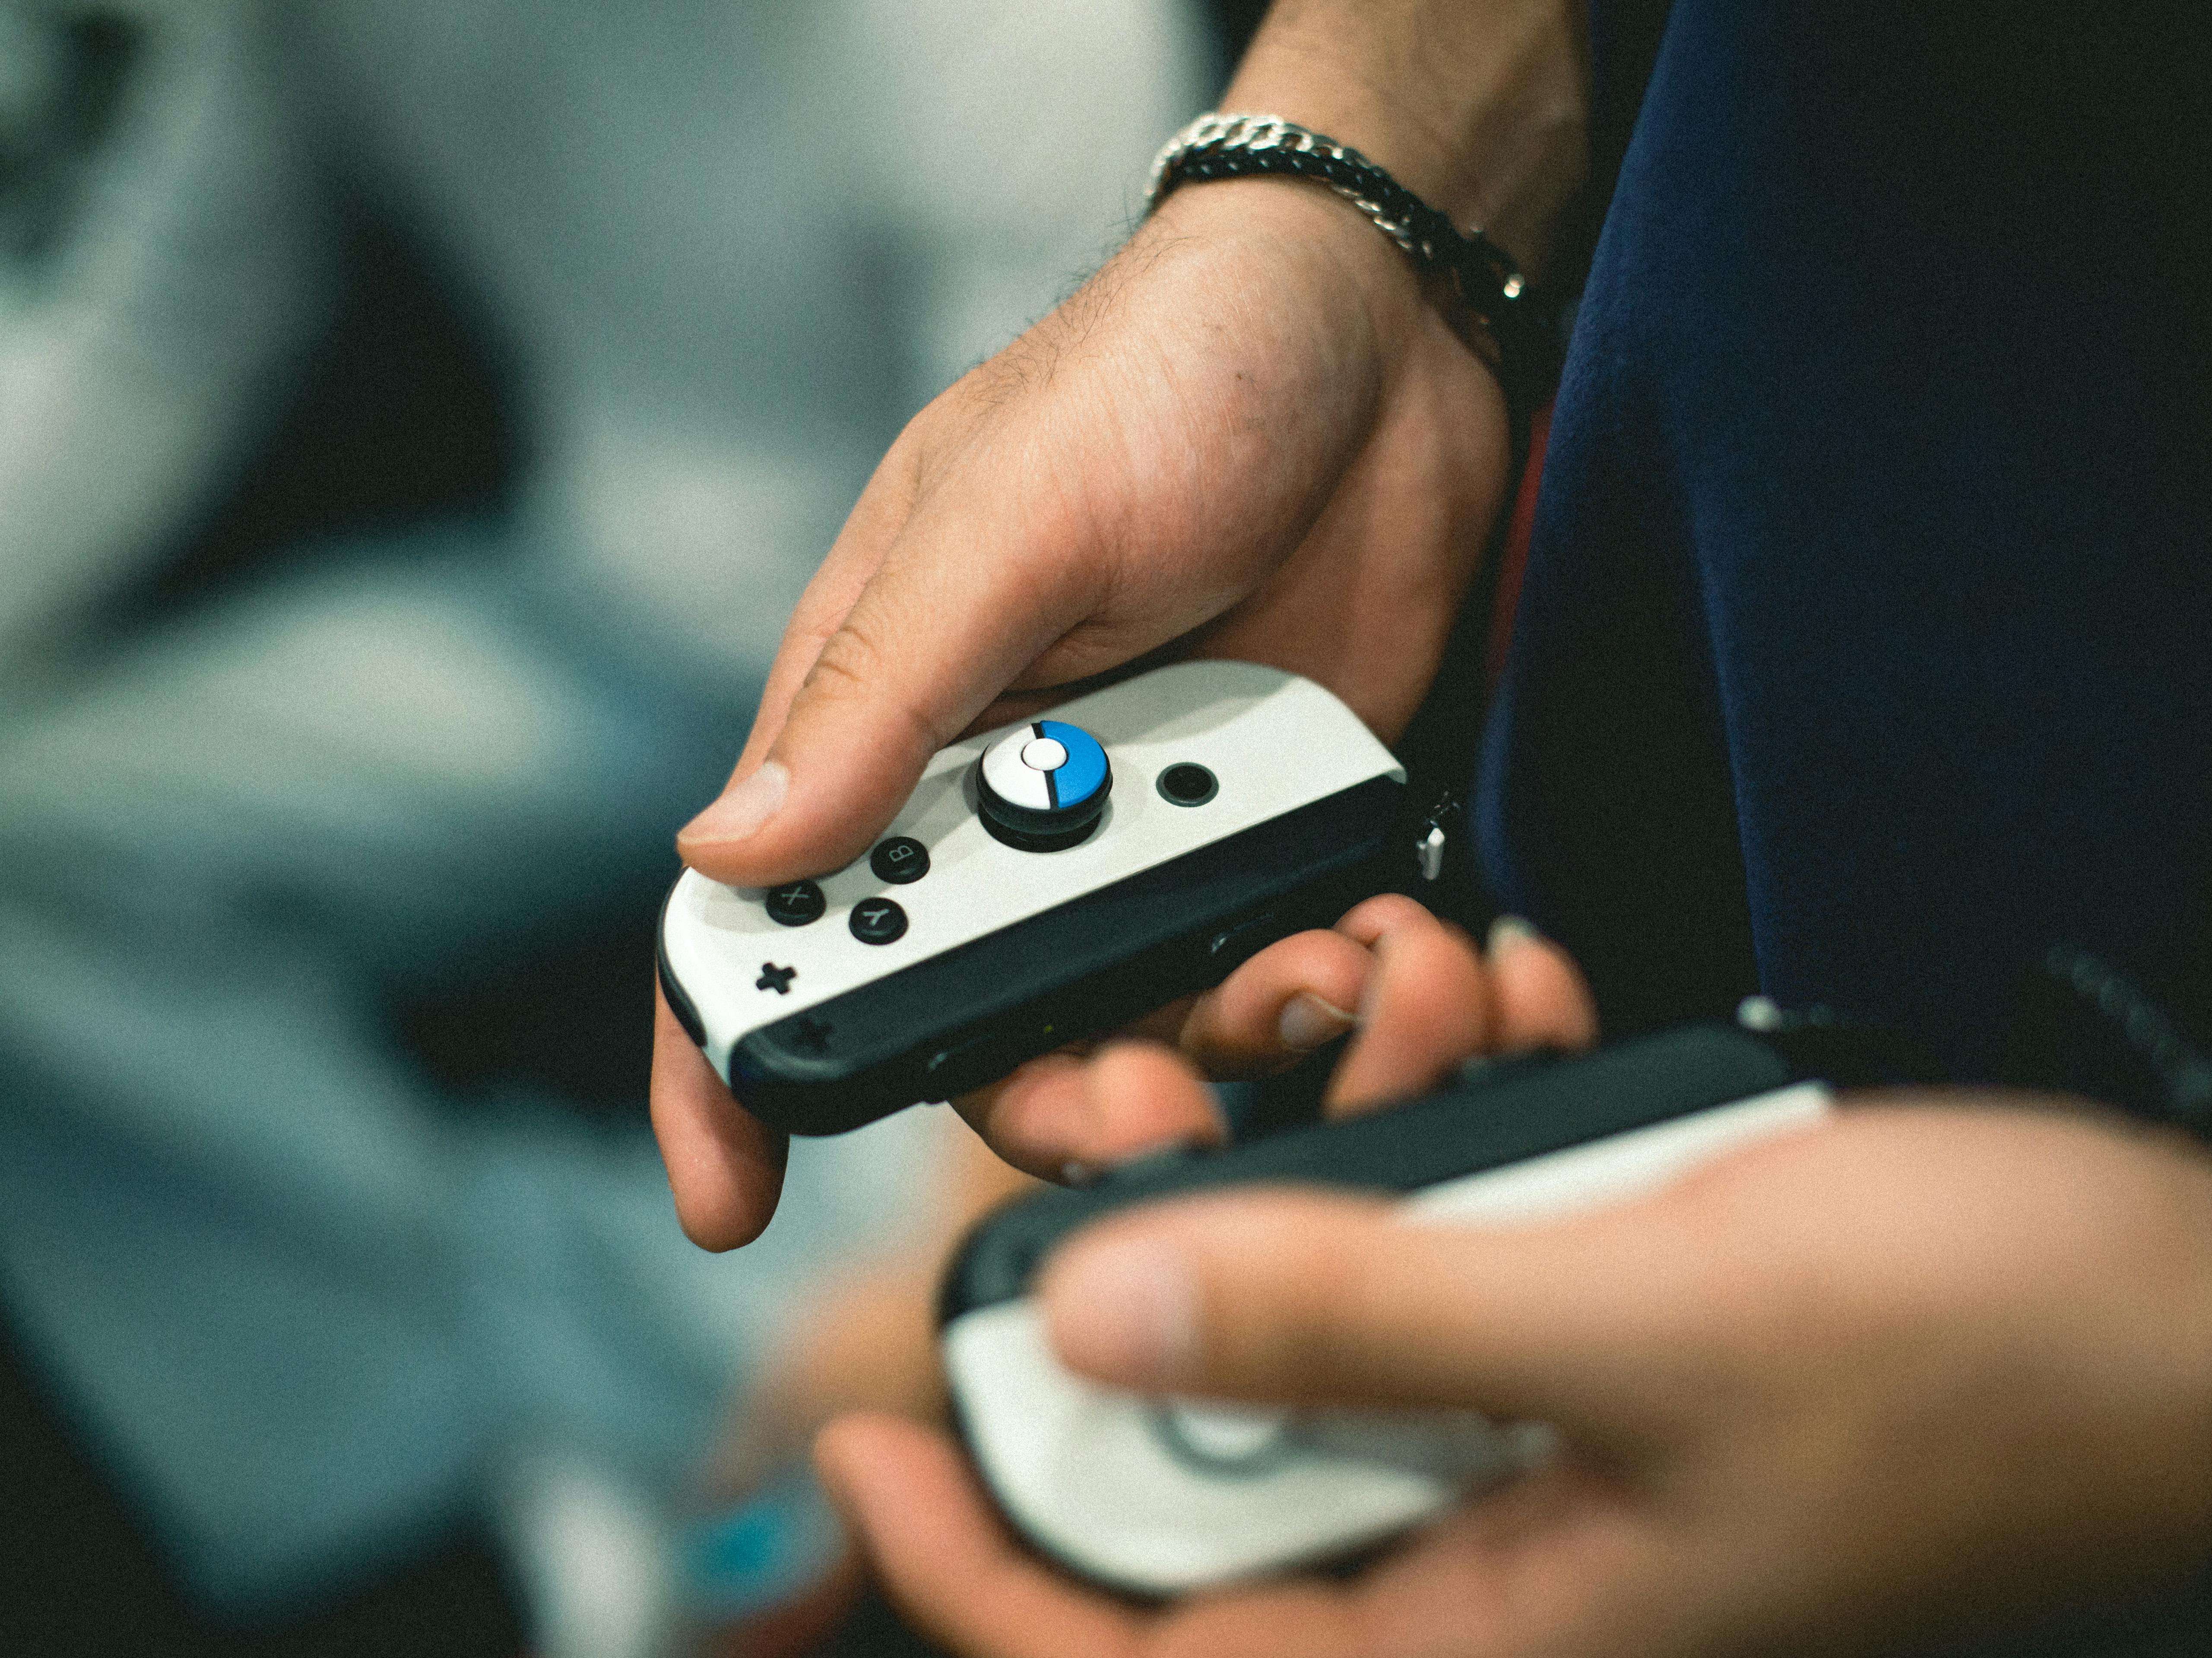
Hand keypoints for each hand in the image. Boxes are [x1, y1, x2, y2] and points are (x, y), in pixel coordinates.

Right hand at [648, 0, 1589, 1248]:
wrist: (1386, 332)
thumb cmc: (1165, 376)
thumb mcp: (1004, 520)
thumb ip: (879, 696)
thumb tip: (726, 853)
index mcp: (887, 724)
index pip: (767, 916)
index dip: (731, 1062)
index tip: (728, 1195)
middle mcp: (1003, 800)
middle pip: (968, 1018)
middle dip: (1044, 1095)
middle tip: (1140, 1109)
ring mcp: (1141, 826)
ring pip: (1131, 1018)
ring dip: (1204, 1046)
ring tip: (1303, 985)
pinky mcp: (1269, 830)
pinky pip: (1267, 963)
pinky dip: (1311, 983)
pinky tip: (1364, 947)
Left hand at [816, 982, 2211, 1656]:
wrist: (2184, 1311)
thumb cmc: (1961, 1354)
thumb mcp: (1631, 1317)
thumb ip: (1353, 1316)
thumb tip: (1092, 1314)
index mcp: (1488, 1624)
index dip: (981, 1566)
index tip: (865, 1443)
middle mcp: (1500, 1550)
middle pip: (1231, 1450)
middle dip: (1207, 1251)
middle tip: (1225, 1081)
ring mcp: (1554, 1441)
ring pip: (1350, 1318)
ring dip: (1355, 1152)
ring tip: (1424, 1001)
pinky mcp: (1603, 1342)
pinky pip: (1465, 1253)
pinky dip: (1472, 1131)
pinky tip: (1535, 1021)